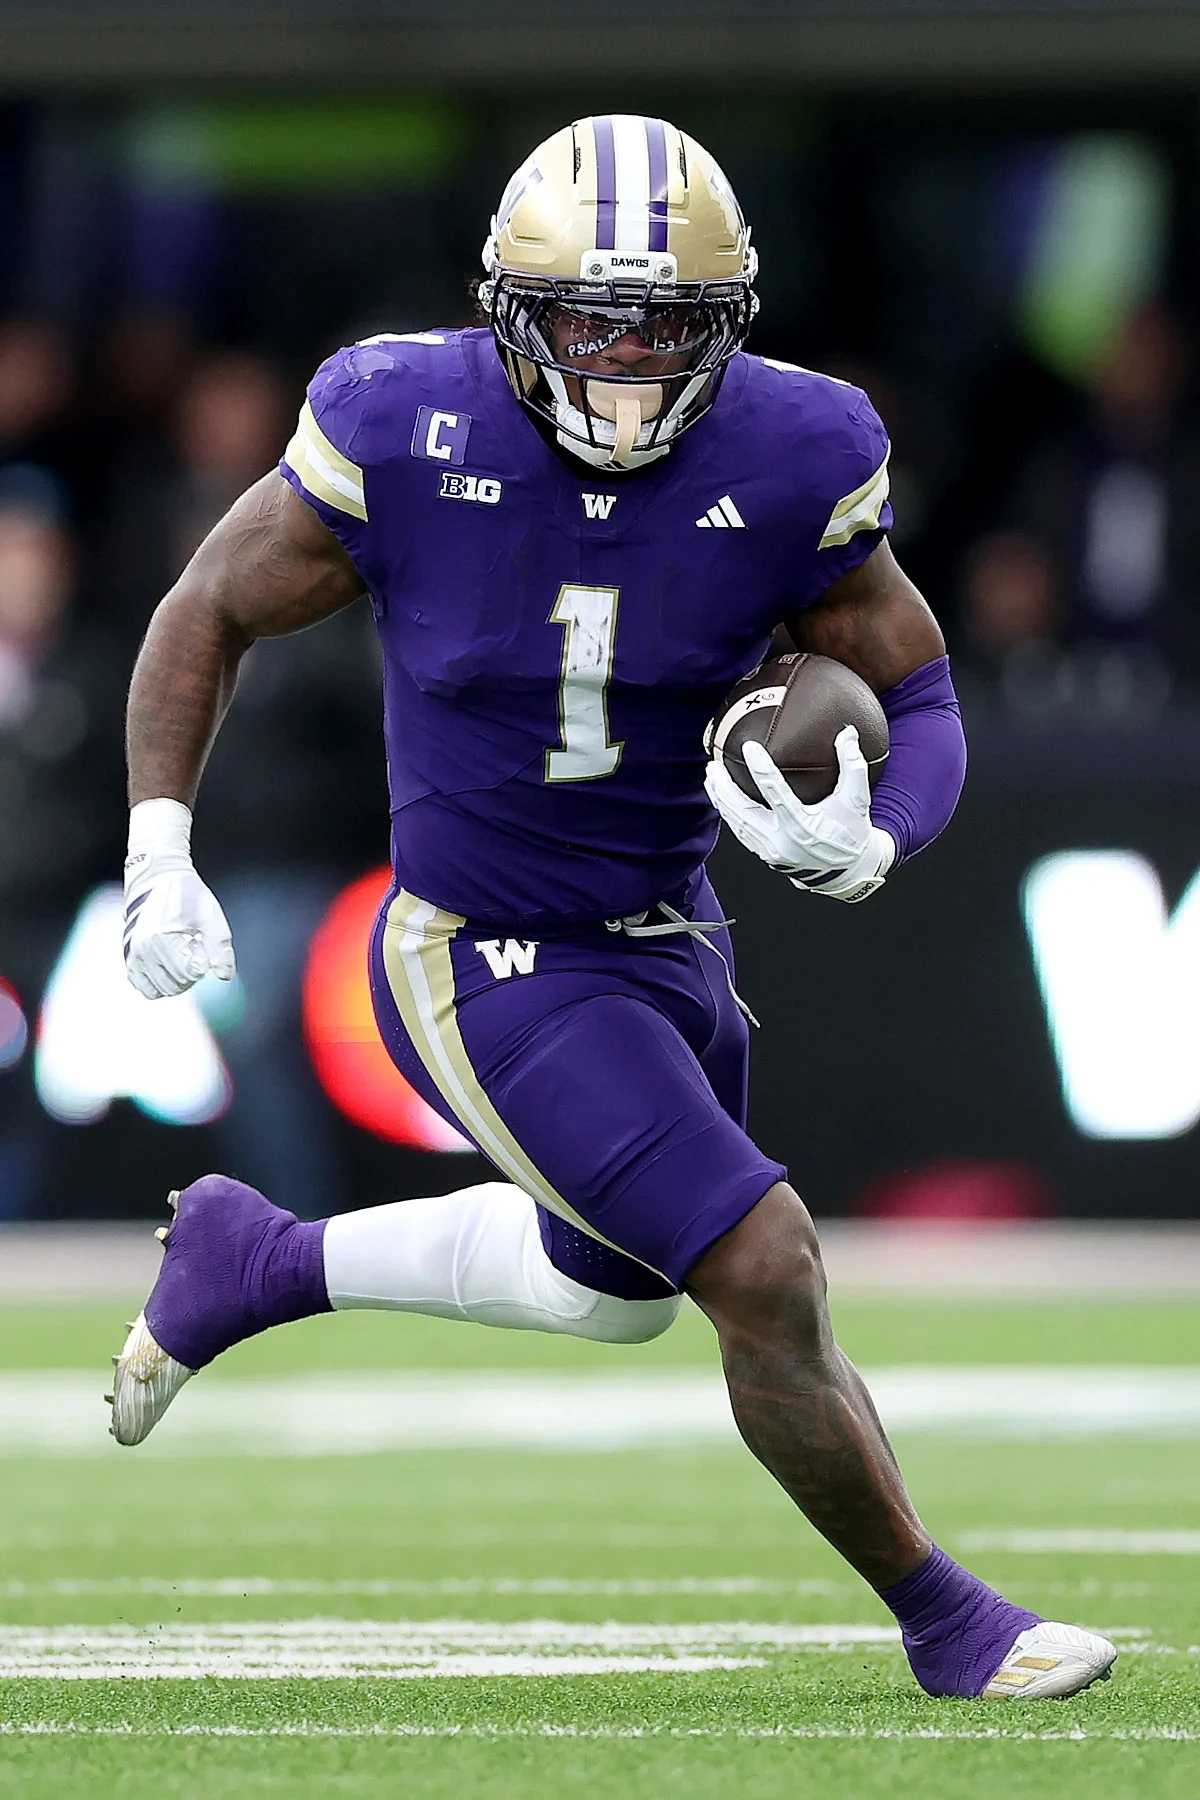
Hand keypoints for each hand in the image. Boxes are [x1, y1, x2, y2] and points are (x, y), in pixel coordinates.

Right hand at [123, 800, 235, 998]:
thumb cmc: (187, 894)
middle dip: (190, 976)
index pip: (188, 975)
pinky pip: (141, 985)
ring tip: (181, 956)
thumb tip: (224, 976)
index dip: (202, 965)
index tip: (201, 945)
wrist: (156, 877)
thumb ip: (220, 949)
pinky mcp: (128, 956)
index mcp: (162, 939)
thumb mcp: (211, 918)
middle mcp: (142, 950)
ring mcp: (132, 955)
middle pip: (173, 986)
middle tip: (193, 950)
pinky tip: (168, 964)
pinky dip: (156, 982)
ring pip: (157, 990)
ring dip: (174, 981)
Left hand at [704, 725, 894, 903]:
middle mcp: (782, 841)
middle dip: (725, 787)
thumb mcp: (857, 800)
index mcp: (803, 826)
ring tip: (711, 776)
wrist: (848, 870)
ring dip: (721, 799)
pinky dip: (728, 813)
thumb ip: (852, 765)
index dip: (761, 768)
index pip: (776, 793)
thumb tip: (847, 732)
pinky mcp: (765, 855)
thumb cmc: (852, 832)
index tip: (749, 747)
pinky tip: (720, 797)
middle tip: (713, 764)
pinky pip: (740, 832)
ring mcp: (771, 851)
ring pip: (737, 823)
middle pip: (743, 811)